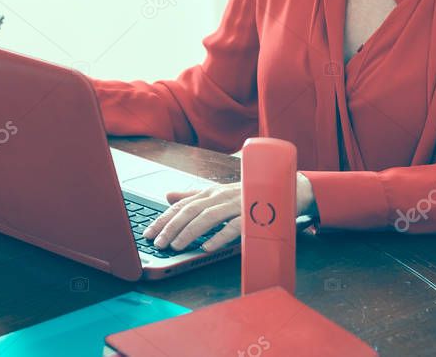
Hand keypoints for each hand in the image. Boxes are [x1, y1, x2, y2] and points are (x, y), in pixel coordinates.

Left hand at [142, 173, 317, 252]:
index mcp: (211, 193)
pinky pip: (235, 226)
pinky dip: (220, 237)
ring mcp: (236, 204)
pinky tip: (207, 247)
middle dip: (171, 226)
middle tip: (158, 243)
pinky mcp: (252, 215)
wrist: (287, 189)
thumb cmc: (249, 194)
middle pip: (191, 210)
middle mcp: (221, 196)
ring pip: (208, 217)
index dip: (163, 218)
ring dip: (190, 232)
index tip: (148, 233)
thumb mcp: (219, 194)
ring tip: (176, 246)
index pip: (182, 205)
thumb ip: (194, 195)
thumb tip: (168, 195)